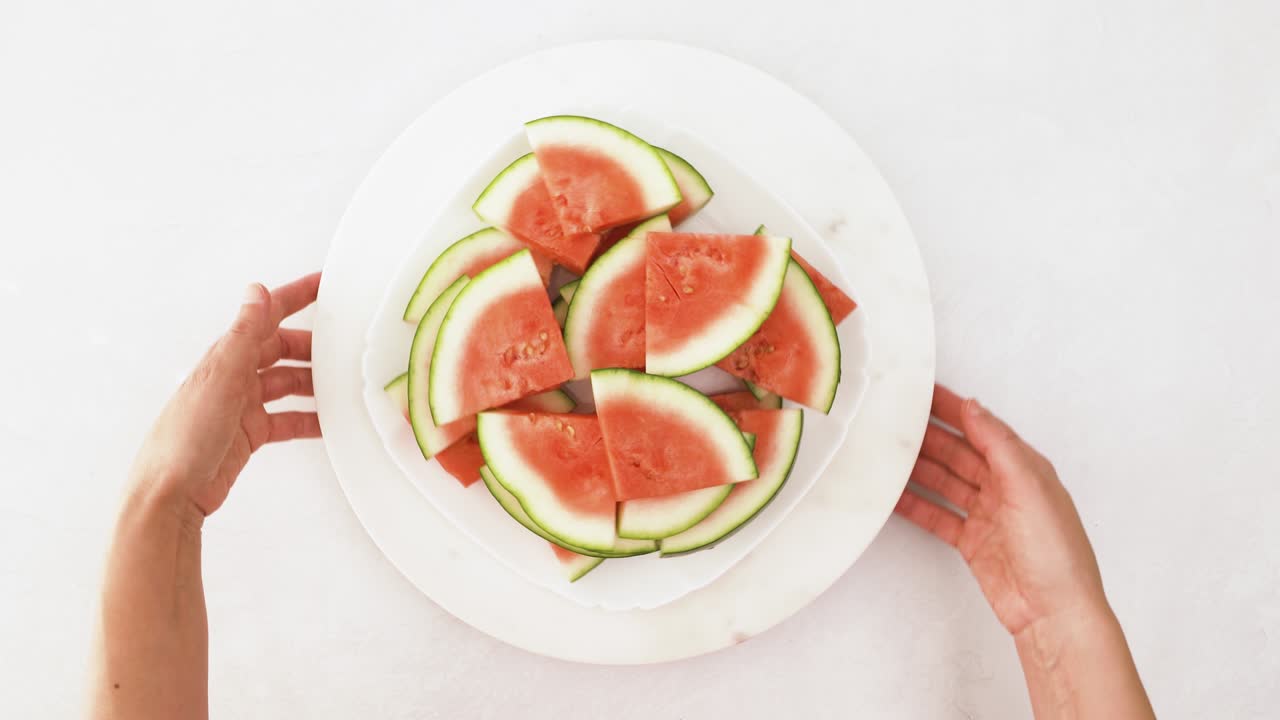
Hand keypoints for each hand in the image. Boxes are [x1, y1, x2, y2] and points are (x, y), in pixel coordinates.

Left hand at [129, 273, 323, 520]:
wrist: (170, 494)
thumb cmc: (185, 439)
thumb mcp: (221, 378)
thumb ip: (244, 334)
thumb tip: (257, 291)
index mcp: (225, 357)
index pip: (266, 316)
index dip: (295, 297)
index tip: (323, 285)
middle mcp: (233, 378)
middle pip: (281, 350)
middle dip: (312, 346)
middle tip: (344, 347)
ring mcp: (242, 407)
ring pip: (287, 385)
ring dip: (313, 383)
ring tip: (342, 385)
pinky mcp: (249, 435)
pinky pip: (287, 419)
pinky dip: (308, 418)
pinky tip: (326, 423)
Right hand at [895, 385, 1106, 635]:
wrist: (1054, 614)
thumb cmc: (1056, 555)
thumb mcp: (1029, 487)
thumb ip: (998, 444)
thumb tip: (974, 408)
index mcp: (1025, 468)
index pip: (982, 427)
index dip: (953, 408)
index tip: (922, 391)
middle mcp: (1006, 488)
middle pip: (958, 452)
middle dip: (927, 435)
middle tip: (894, 421)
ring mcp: (988, 515)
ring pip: (944, 481)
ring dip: (917, 467)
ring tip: (886, 454)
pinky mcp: (973, 542)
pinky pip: (937, 515)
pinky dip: (915, 504)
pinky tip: (894, 496)